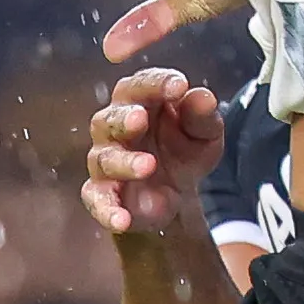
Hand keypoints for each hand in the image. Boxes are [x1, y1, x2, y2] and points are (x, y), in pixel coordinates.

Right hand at [80, 67, 227, 243]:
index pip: (142, 85)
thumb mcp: (205, 132)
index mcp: (140, 101)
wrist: (178, 193)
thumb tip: (203, 97)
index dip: (158, 84)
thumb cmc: (185, 148)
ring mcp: (106, 160)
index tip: (179, 86)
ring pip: (106, 159)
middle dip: (124, 119)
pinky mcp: (102, 193)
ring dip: (125, 162)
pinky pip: (98, 200)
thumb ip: (203, 115)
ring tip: (148, 166)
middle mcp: (115, 126)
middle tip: (140, 119)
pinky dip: (108, 210)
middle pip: (112, 118)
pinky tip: (121, 220)